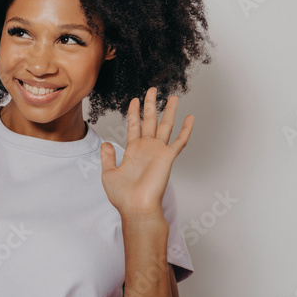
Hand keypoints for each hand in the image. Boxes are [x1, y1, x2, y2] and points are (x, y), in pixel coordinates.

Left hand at [100, 87, 193, 218]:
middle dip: (150, 104)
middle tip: (152, 89)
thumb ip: (108, 157)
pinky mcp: (168, 157)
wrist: (136, 207)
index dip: (133, 112)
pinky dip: (186, 129)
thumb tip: (106, 143)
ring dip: (169, 110)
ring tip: (173, 96)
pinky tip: (190, 118)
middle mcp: (146, 148)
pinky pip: (180, 141)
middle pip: (150, 120)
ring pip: (165, 125)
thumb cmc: (123, 196)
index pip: (133, 125)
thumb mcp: (108, 173)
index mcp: (132, 150)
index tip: (134, 99)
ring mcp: (158, 151)